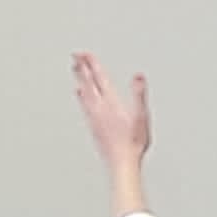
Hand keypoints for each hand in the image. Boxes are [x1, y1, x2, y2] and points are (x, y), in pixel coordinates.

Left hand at [72, 52, 149, 168]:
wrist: (121, 162)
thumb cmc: (132, 142)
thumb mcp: (141, 116)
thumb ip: (138, 94)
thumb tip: (138, 76)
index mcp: (110, 103)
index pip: (99, 78)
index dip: (92, 64)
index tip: (84, 53)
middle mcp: (98, 108)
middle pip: (88, 83)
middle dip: (82, 67)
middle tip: (75, 55)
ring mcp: (94, 116)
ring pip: (84, 92)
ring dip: (80, 78)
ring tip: (75, 68)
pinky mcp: (93, 125)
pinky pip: (84, 104)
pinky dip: (81, 95)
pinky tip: (79, 93)